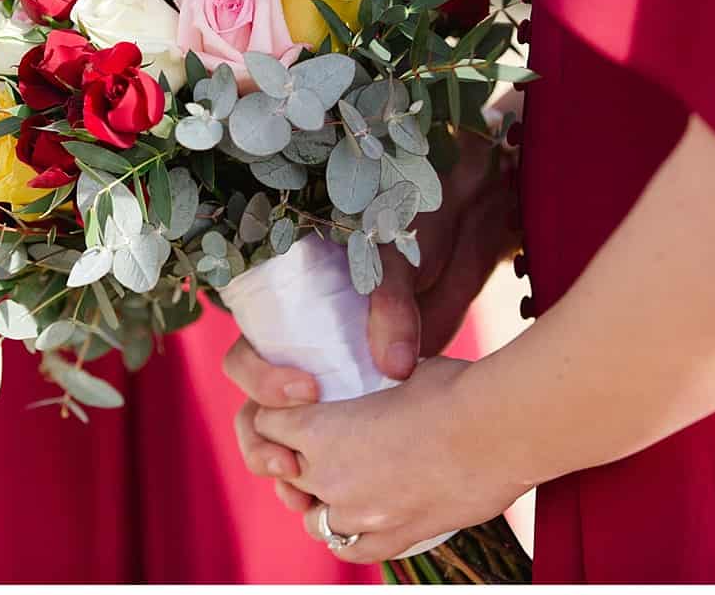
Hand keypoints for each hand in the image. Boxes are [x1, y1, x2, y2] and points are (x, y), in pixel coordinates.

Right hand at [221, 128, 519, 508]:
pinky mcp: (371, 398)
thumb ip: (390, 303)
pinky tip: (347, 492)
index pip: (247, 355)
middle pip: (255, 406)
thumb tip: (392, 366)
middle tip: (294, 458)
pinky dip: (330, 470)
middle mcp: (303, 348)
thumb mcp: (397, 259)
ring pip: (285, 433)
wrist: (467, 222)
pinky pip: (336, 441)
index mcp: (290, 312)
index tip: (306, 391)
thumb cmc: (416, 227)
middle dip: (262, 436)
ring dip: (283, 463)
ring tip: (302, 489)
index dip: (261, 379)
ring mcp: (336, 377)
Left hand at [254, 358, 527, 563]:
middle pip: (286, 473)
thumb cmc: (450, 387)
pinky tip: (360, 524)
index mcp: (318, 428)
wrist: (497, 428)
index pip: (265, 425)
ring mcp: (359, 512)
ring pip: (313, 520)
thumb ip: (372, 384)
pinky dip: (350, 538)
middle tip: (323, 448)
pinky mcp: (395, 536)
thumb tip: (383, 375)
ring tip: (343, 488)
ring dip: (321, 503)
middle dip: (297, 460)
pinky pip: (353, 549)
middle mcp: (327, 475)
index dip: (276, 416)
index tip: (292, 411)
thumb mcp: (398, 371)